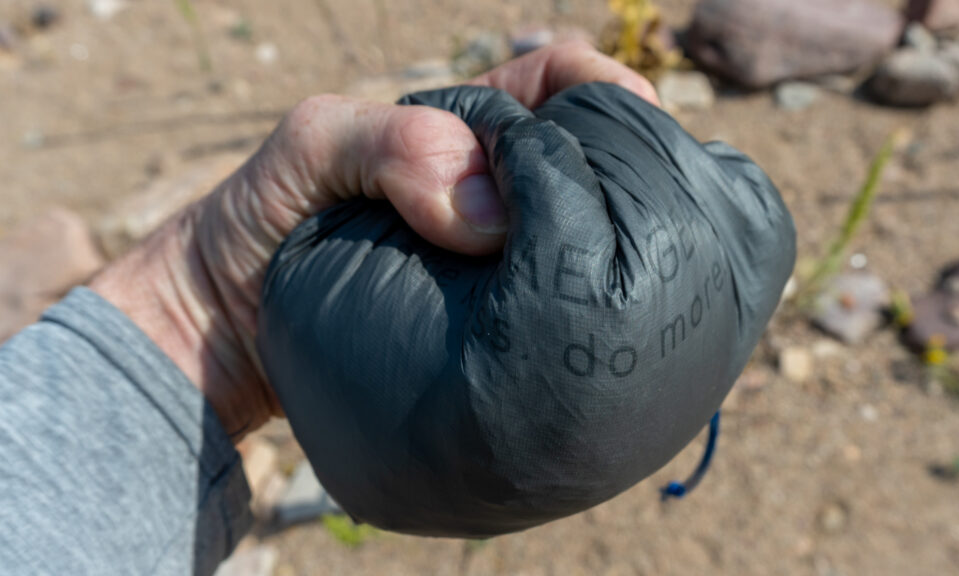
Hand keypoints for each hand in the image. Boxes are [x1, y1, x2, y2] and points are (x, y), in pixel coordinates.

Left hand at [90, 41, 657, 440]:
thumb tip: (490, 215)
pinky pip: (549, 322)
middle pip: (592, 169)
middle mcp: (490, 197)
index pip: (559, 87)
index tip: (634, 121)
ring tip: (647, 285)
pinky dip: (582, 323)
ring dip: (616, 259)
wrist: (220, 332)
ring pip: (583, 252)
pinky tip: (601, 342)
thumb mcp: (310, 148)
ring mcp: (493, 270)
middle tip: (655, 217)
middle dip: (631, 178)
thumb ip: (391, 148)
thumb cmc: (255, 222)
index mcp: (463, 133)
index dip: (604, 91)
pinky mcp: (488, 336)